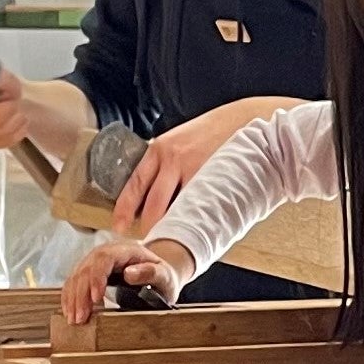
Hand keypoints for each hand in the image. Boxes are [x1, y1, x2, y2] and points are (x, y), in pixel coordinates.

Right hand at [59, 235, 192, 326]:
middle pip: (87, 268)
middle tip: (81, 317)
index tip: (96, 299)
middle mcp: (106, 252)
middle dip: (81, 294)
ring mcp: (96, 261)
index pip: (104, 259)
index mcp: (125, 250)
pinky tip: (69, 311)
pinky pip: (74, 281)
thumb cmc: (162, 276)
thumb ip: (151, 273)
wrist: (158, 274)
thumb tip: (129, 273)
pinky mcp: (90, 271)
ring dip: (73, 298)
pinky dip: (70, 297)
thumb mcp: (165, 276)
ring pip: (77, 275)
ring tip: (74, 319)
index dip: (97, 278)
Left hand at [114, 96, 288, 232]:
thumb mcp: (179, 141)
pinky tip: (193, 231)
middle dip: (147, 226)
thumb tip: (150, 190)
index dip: (123, 209)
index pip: (134, 183)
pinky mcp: (214, 180)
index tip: (117, 226)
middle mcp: (172, 159)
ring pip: (174, 210)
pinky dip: (194, 222)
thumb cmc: (212, 133)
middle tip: (146, 242)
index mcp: (159, 149)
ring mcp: (194, 170)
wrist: (245, 120)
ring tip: (170, 242)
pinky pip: (198, 208)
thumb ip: (164, 163)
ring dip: (170, 228)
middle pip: (152, 204)